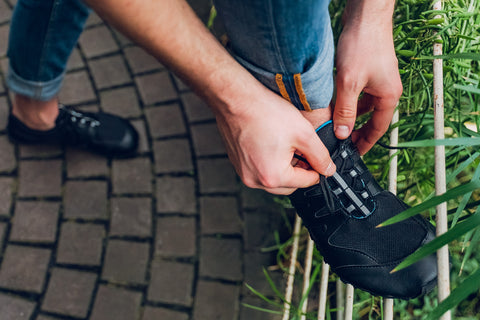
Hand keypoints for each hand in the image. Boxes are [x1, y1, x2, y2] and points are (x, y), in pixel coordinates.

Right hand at [214, 84, 335, 194]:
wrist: (236, 99)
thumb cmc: (264, 112)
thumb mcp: (303, 133)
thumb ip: (320, 155)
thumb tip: (328, 169)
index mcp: (272, 177)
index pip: (306, 182)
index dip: (316, 167)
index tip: (316, 155)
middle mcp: (255, 180)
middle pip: (289, 185)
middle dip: (299, 170)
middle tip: (301, 149)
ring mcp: (243, 173)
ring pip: (274, 178)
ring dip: (284, 167)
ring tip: (285, 143)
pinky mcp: (237, 164)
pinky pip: (259, 170)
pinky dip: (268, 161)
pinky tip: (270, 142)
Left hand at [334, 6, 402, 154]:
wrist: (365, 16)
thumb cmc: (362, 46)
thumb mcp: (349, 83)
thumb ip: (345, 111)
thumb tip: (342, 134)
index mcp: (389, 97)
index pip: (378, 129)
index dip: (365, 143)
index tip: (353, 154)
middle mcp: (387, 90)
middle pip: (372, 119)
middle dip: (356, 132)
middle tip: (341, 143)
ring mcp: (379, 80)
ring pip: (364, 107)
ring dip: (351, 116)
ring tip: (335, 126)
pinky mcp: (370, 72)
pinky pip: (360, 94)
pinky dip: (349, 102)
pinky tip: (335, 104)